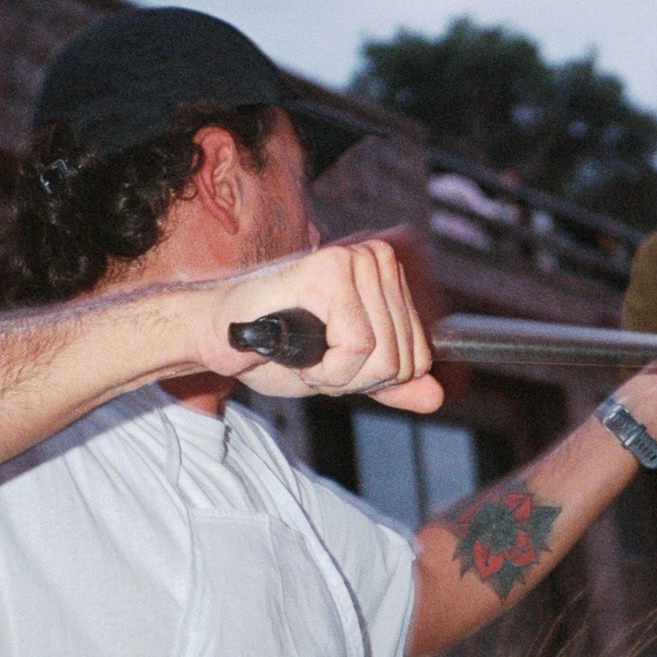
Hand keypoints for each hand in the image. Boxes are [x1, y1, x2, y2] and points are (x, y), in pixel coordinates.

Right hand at [203, 240, 442, 412]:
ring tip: (306, 354)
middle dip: (356, 378)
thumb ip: (391, 382)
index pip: (421, 355)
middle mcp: (379, 258)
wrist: (220, 337)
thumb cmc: (276, 347)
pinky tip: (299, 350)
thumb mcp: (347, 372)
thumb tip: (436, 397)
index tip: (337, 365)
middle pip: (404, 358)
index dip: (377, 379)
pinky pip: (358, 346)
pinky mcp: (331, 271)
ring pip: (383, 355)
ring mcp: (356, 260)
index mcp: (390, 275)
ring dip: (338, 375)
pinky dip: (327, 367)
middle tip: (316, 362)